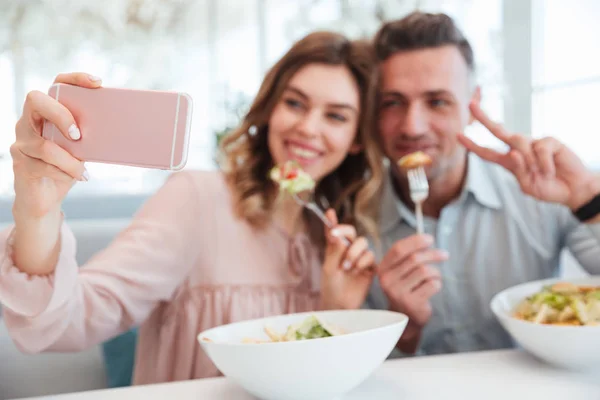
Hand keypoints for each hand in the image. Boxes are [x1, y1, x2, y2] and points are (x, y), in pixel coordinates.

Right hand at [11, 72, 101, 220]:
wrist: (45, 199)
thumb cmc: (65, 168)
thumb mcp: (80, 149)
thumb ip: (88, 136)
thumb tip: (118, 128)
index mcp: (47, 113)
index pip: (56, 84)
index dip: (74, 79)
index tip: (97, 83)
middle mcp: (28, 122)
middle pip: (36, 100)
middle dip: (61, 115)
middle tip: (78, 135)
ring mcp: (21, 142)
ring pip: (45, 145)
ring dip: (70, 160)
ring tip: (84, 171)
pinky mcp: (21, 164)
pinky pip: (44, 166)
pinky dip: (66, 174)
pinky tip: (78, 178)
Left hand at [319, 209, 374, 310]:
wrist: (340, 305)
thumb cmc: (331, 286)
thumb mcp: (329, 267)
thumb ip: (334, 250)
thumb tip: (338, 234)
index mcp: (335, 248)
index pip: (335, 231)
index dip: (333, 221)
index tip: (329, 213)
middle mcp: (348, 250)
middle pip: (352, 232)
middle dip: (346, 232)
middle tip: (337, 237)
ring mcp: (359, 258)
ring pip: (363, 243)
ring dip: (353, 253)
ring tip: (346, 267)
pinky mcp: (370, 267)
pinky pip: (370, 256)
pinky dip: (362, 262)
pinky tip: (356, 272)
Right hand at [378, 234, 447, 352]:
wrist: (405, 318)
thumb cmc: (407, 288)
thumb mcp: (402, 271)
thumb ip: (409, 255)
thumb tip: (426, 238)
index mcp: (383, 269)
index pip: (398, 249)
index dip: (415, 241)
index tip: (430, 238)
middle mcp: (387, 281)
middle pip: (414, 259)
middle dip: (433, 254)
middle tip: (445, 255)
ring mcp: (398, 293)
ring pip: (425, 271)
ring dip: (436, 272)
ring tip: (435, 277)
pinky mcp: (412, 303)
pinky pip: (432, 285)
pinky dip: (437, 284)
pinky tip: (432, 289)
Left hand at [458, 102, 599, 210]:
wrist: (573, 190)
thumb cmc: (548, 188)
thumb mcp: (527, 185)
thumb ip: (518, 171)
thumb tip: (512, 152)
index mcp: (509, 161)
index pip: (487, 152)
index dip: (472, 145)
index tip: (458, 135)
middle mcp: (519, 148)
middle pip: (498, 131)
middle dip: (483, 118)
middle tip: (470, 104)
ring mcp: (534, 143)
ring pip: (518, 142)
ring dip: (529, 162)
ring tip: (542, 174)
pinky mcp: (550, 141)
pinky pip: (540, 148)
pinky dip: (544, 164)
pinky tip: (551, 170)